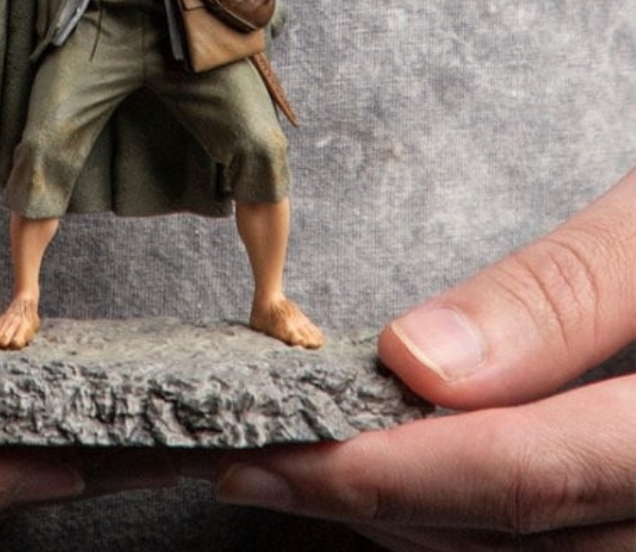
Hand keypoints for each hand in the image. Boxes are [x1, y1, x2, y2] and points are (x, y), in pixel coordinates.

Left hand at [211, 167, 635, 550]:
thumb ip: (561, 295)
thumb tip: (418, 360)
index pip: (531, 476)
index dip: (386, 474)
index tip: (262, 455)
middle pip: (529, 538)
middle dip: (375, 506)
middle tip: (249, 464)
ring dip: (417, 521)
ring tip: (307, 471)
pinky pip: (573, 541)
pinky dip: (475, 515)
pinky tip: (410, 475)